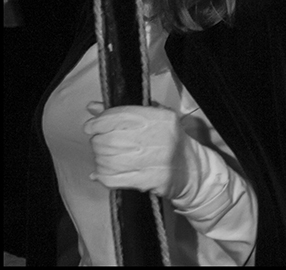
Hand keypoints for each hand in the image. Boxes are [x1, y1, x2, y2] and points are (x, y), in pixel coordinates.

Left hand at [83, 102, 197, 198]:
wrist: (192, 170)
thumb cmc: (170, 141)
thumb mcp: (155, 118)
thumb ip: (124, 111)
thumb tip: (93, 107)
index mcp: (160, 118)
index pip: (119, 116)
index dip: (98, 122)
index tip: (90, 127)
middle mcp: (158, 137)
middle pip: (110, 139)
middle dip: (97, 142)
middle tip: (99, 144)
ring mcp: (154, 160)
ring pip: (108, 160)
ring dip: (100, 159)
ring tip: (104, 158)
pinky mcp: (149, 180)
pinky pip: (113, 178)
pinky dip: (102, 176)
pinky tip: (105, 172)